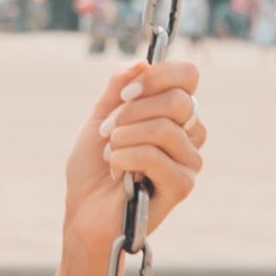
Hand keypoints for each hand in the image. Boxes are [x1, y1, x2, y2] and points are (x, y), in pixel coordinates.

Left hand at [63, 60, 204, 243]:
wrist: (84, 212)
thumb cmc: (94, 169)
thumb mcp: (100, 116)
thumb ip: (118, 86)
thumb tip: (140, 63)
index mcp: (175, 112)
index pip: (188, 75)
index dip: (157, 76)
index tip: (124, 93)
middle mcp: (190, 133)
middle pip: (177, 100)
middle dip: (131, 112)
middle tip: (107, 131)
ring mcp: (190, 161)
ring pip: (165, 128)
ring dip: (125, 138)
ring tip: (109, 155)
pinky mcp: (182, 186)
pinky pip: (155, 157)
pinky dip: (126, 160)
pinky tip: (117, 174)